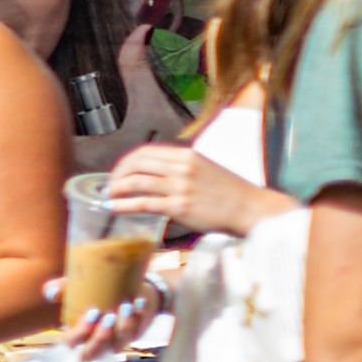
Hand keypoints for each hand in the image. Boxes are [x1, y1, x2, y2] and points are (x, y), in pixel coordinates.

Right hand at [58, 292, 165, 361]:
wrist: (127, 286)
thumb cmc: (95, 290)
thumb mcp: (76, 287)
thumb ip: (62, 288)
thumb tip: (52, 292)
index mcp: (77, 335)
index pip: (69, 345)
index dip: (79, 334)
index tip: (91, 313)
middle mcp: (96, 343)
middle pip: (94, 353)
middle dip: (101, 337)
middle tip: (108, 315)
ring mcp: (117, 340)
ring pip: (120, 343)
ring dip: (124, 325)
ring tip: (126, 305)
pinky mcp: (135, 333)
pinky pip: (138, 330)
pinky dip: (140, 316)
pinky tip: (139, 301)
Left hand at [107, 141, 278, 235]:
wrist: (251, 209)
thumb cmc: (232, 193)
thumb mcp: (207, 169)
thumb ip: (183, 168)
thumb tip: (158, 174)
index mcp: (188, 156)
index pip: (146, 152)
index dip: (126, 162)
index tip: (120, 172)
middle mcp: (182, 168)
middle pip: (136, 164)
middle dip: (117, 174)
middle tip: (111, 185)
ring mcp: (180, 187)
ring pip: (135, 182)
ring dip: (116, 189)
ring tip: (110, 196)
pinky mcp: (180, 207)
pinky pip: (143, 203)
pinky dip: (124, 205)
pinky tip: (114, 208)